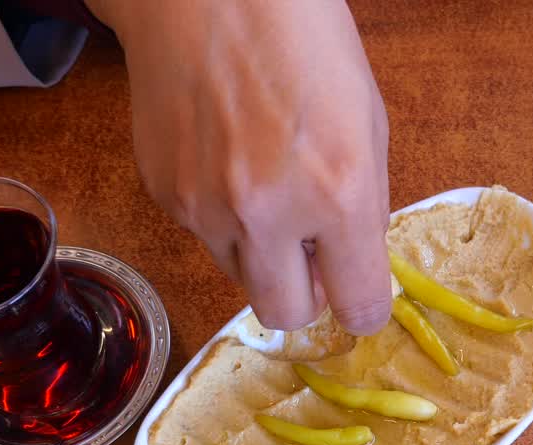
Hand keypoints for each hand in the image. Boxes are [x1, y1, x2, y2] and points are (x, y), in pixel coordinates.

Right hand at [85, 0, 391, 333]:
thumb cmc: (303, 41)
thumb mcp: (367, 123)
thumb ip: (361, 206)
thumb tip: (350, 268)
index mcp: (338, 193)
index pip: (358, 305)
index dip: (364, 309)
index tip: (360, 298)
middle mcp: (268, 214)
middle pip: (286, 315)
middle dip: (306, 296)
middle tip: (313, 257)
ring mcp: (207, 209)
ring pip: (240, 279)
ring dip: (262, 256)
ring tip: (265, 189)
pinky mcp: (165, 196)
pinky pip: (202, 237)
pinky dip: (221, 219)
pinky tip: (226, 161)